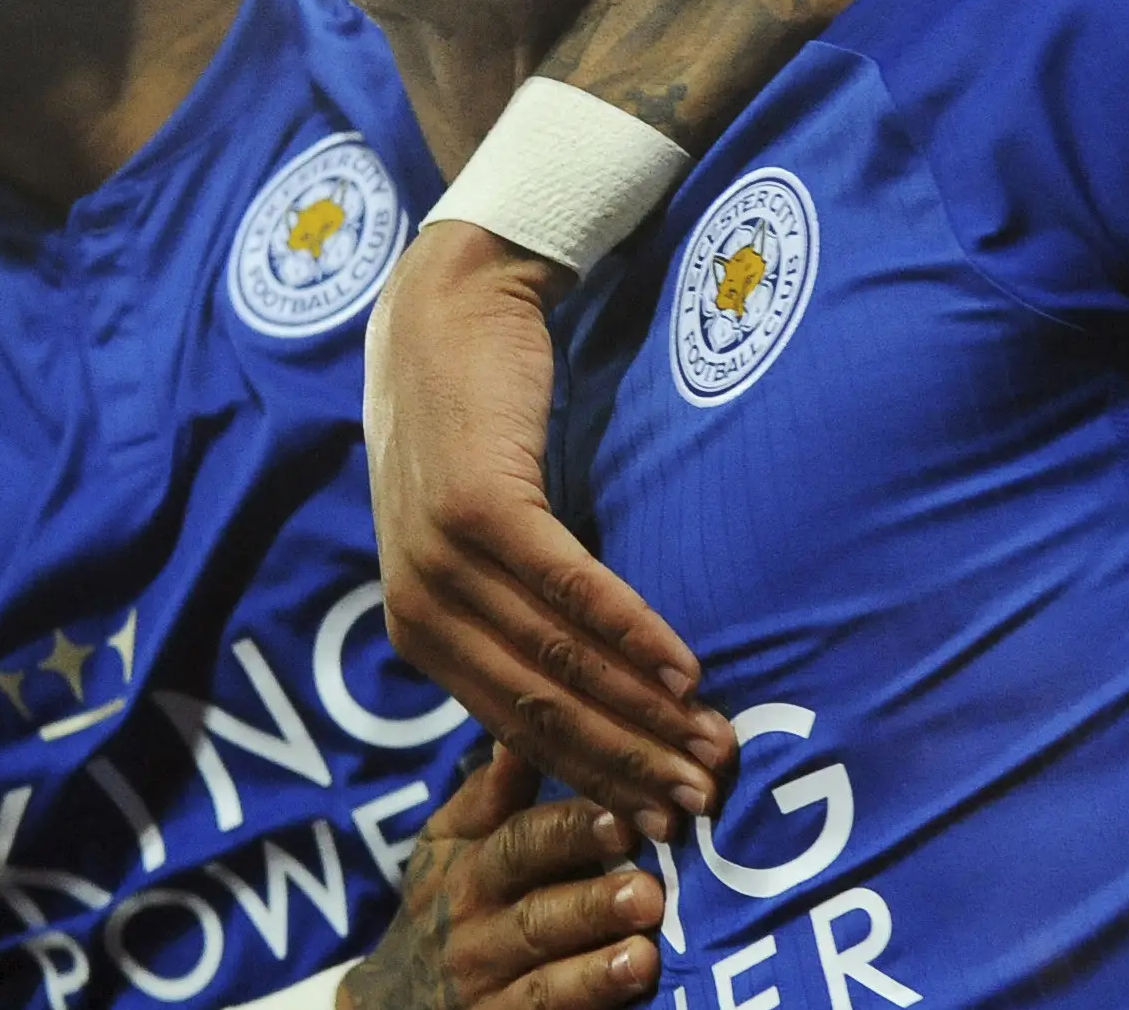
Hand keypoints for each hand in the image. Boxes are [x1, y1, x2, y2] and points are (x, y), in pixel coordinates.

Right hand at [341, 744, 664, 1009]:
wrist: (392, 1006)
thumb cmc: (447, 902)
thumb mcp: (452, 842)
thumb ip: (496, 790)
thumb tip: (529, 706)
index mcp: (469, 870)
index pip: (521, 844)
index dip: (571, 833)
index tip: (625, 819)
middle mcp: (474, 934)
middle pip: (536, 917)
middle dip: (590, 904)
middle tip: (647, 890)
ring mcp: (488, 995)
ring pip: (542, 985)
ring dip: (595, 973)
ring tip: (644, 955)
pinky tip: (628, 1000)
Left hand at [364, 221, 735, 835]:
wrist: (449, 307)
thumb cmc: (476, 427)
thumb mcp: (477, 541)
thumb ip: (511, 620)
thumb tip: (577, 710)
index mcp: (419, 629)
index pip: (515, 730)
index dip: (593, 779)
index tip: (662, 821)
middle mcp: (419, 605)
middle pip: (538, 709)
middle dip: (626, 764)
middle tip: (703, 802)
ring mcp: (442, 555)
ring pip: (554, 657)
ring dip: (640, 712)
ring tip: (709, 743)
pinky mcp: (479, 503)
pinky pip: (566, 584)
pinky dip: (629, 631)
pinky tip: (683, 667)